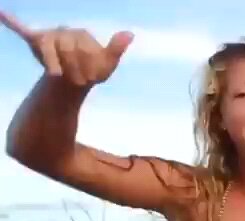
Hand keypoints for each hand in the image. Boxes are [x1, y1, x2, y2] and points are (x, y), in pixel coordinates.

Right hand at [0, 14, 132, 86]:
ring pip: (48, 50)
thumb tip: (129, 33)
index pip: (83, 48)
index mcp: (82, 35)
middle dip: (74, 69)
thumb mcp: (107, 65)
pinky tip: (0, 12)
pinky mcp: (35, 41)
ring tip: (61, 76)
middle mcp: (64, 31)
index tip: (93, 81)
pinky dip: (10, 21)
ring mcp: (49, 36)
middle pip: (67, 49)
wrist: (72, 82)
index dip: (88, 67)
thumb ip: (115, 49)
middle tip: (79, 82)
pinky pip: (21, 29)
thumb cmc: (91, 72)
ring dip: (55, 67)